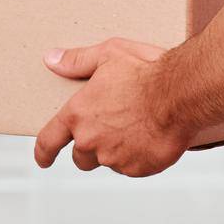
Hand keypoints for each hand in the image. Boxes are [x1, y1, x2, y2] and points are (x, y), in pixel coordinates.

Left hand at [34, 38, 194, 176]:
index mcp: (78, 115)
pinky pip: (132, 167)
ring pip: (108, 161)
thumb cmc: (146, 71)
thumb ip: (77, 60)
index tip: (43, 158)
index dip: (43, 152)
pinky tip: (150, 136)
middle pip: (80, 157)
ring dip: (116, 150)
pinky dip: (138, 156)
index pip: (49, 141)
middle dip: (90, 147)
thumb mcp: (109, 54)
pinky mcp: (136, 169)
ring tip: (137, 126)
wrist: (180, 94)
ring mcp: (113, 158)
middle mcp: (91, 140)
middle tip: (110, 129)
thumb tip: (52, 59)